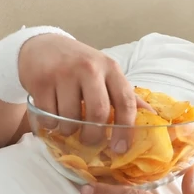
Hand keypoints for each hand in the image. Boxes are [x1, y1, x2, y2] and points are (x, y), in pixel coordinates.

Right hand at [18, 34, 149, 149]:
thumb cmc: (80, 65)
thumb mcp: (105, 73)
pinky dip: (51, 125)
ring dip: (69, 131)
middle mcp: (89, 68)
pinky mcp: (41, 81)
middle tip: (89, 141)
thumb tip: (152, 117)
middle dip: (94, 135)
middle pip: (98, 112)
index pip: (125, 101)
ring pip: (70, 118)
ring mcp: (63, 73)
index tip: (120, 148)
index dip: (126, 129)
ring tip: (68, 126)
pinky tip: (53, 116)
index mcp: (110, 68)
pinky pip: (49, 117)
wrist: (43, 46)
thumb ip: (126, 95)